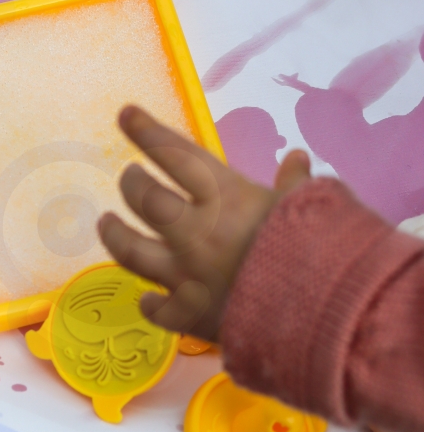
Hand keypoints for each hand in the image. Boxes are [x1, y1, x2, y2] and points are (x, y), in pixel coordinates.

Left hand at [97, 105, 309, 340]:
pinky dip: (152, 304)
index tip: (126, 115)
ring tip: (107, 223)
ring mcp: (187, 275)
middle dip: (131, 183)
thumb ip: (294, 185)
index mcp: (225, 197)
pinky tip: (147, 299)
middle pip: (144, 198)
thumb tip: (298, 158)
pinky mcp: (190, 315)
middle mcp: (195, 231)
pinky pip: (159, 310)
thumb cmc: (321, 251)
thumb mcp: (310, 207)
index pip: (175, 154)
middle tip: (129, 177)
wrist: (326, 316)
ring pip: (131, 251)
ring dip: (115, 235)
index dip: (147, 132)